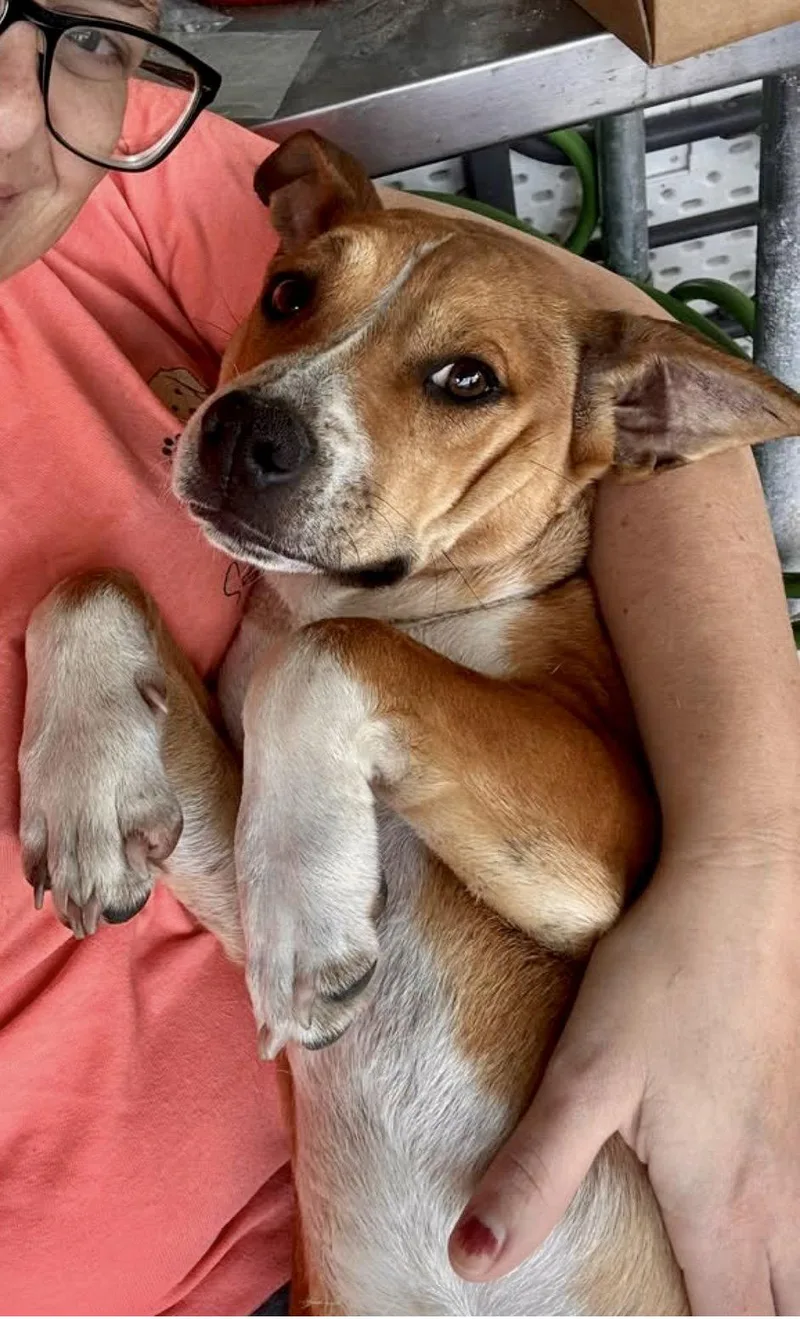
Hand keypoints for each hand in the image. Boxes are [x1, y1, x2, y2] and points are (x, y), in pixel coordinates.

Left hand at [448, 841, 799, 1313]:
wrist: (739, 893)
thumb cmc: (665, 978)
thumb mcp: (584, 1076)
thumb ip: (535, 1174)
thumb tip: (472, 1261)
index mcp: (722, 1205)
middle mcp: (778, 1196)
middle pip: (779, 1310)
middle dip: (737, 1317)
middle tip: (674, 1301)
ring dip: (762, 1288)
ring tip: (703, 1280)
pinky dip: (779, 1246)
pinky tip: (741, 1217)